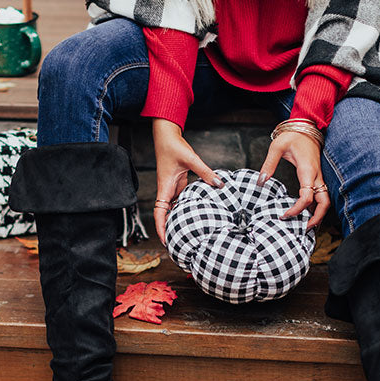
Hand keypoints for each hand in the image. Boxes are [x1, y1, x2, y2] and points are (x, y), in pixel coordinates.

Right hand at [152, 118, 222, 244]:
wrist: (167, 135)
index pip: (159, 213)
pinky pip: (181, 200)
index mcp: (164, 187)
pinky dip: (186, 209)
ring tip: (189, 235)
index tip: (165, 241)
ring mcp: (172, 188)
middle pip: (166, 215)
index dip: (161, 228)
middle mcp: (167, 190)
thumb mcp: (191, 159)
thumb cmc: (173, 146)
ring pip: (174, 209)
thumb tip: (220, 184)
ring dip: (178, 221)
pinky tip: (197, 214)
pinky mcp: (178, 184)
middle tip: (179, 245)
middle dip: (170, 230)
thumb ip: (205, 172)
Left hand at [257, 130, 329, 229]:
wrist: (306, 126)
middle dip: (317, 218)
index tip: (285, 215)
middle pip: (324, 202)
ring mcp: (318, 176)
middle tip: (304, 229)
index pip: (307, 196)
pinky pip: (321, 195)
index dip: (298, 209)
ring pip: (325, 200)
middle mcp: (316, 175)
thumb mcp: (277, 146)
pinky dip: (317, 206)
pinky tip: (307, 213)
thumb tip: (261, 181)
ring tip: (307, 225)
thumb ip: (269, 164)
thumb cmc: (293, 135)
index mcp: (307, 170)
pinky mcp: (317, 176)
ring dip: (319, 214)